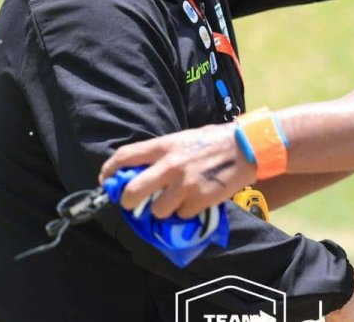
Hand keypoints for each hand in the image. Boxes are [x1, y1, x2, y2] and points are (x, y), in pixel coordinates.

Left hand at [98, 123, 255, 218]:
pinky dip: (187, 212)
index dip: (109, 171)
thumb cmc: (216, 140)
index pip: (126, 157)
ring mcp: (185, 184)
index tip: (106, 181)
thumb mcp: (184, 138)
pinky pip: (183, 215)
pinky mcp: (200, 200)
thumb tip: (142, 171)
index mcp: (165, 146)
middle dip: (127, 203)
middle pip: (132, 191)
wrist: (247, 147)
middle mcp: (170, 165)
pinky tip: (197, 201)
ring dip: (164, 210)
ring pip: (158, 210)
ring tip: (176, 201)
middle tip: (132, 205)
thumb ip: (164, 154)